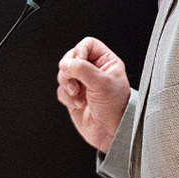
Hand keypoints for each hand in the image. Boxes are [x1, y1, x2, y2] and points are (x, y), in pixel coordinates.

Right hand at [56, 37, 130, 152]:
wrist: (111, 132)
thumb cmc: (116, 108)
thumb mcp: (101, 83)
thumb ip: (82, 69)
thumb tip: (66, 63)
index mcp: (106, 62)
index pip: (88, 45)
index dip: (80, 51)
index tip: (78, 62)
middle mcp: (94, 71)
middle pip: (71, 58)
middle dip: (69, 70)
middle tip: (75, 81)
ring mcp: (83, 84)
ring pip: (64, 74)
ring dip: (67, 85)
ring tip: (77, 94)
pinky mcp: (74, 97)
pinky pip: (61, 90)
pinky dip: (66, 97)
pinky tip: (78, 104)